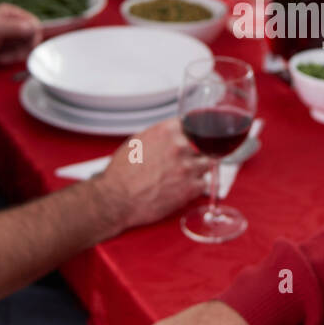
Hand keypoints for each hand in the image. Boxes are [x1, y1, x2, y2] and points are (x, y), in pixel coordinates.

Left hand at [0, 3, 41, 71]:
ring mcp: (10, 37)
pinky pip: (18, 55)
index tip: (30, 46)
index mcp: (10, 13)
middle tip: (13, 55)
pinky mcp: (6, 49)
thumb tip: (35, 28)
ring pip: (26, 47)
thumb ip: (15, 28)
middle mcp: (12, 23)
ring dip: (16, 55)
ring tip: (1, 57)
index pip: (33, 22)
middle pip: (32, 36)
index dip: (34, 35)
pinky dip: (11, 59)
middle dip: (23, 48)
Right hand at [94, 117, 206, 234]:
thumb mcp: (138, 141)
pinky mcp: (191, 188)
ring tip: (183, 175)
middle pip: (204, 144)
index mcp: (167, 131)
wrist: (116, 200)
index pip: (195, 124)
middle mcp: (180, 147)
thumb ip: (160, 135)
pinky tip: (182, 188)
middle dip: (197, 151)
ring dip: (198, 169)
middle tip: (187, 159)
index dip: (193, 133)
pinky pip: (204, 183)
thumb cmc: (122, 173)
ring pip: (207, 163)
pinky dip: (196, 186)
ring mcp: (188, 167)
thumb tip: (172, 134)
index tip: (193, 138)